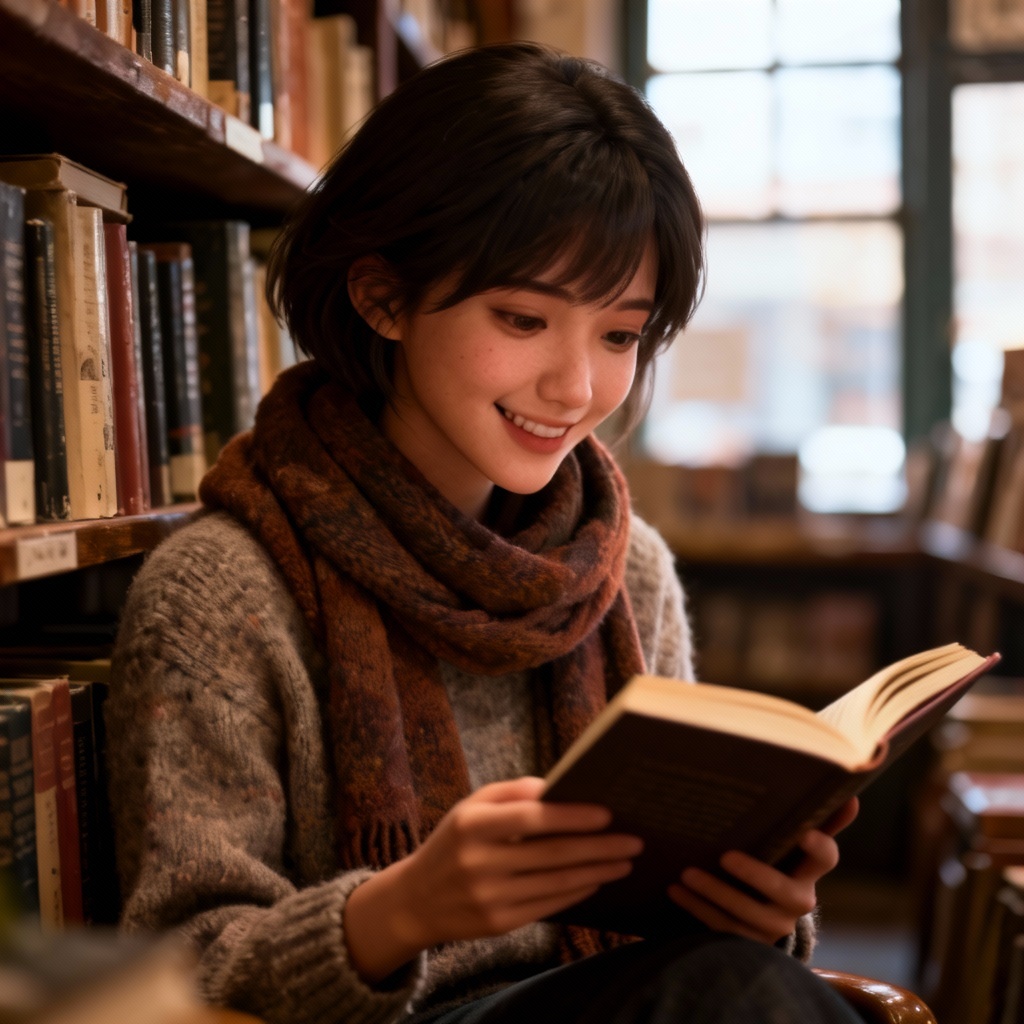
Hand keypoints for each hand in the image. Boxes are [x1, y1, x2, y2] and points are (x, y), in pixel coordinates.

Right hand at [343, 777, 641, 981]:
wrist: (416, 900)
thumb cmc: (453, 842)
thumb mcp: (471, 807)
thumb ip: (512, 793)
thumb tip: (558, 787)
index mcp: (472, 826)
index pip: (531, 819)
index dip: (571, 816)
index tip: (607, 813)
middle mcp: (478, 863)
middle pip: (551, 854)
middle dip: (598, 847)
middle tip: (633, 839)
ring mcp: (488, 897)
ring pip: (556, 884)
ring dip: (596, 871)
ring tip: (625, 860)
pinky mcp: (498, 924)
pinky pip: (548, 906)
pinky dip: (577, 892)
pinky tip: (597, 880)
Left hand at [666, 797, 858, 944]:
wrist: (762, 910)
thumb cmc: (775, 860)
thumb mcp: (790, 840)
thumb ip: (817, 818)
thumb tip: (851, 795)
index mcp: (810, 871)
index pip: (825, 857)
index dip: (818, 845)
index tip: (803, 831)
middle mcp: (798, 901)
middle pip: (781, 891)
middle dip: (753, 874)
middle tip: (724, 856)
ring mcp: (774, 926)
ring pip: (746, 914)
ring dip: (714, 893)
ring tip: (685, 874)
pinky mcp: (749, 943)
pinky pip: (722, 929)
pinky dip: (697, 908)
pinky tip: (675, 890)